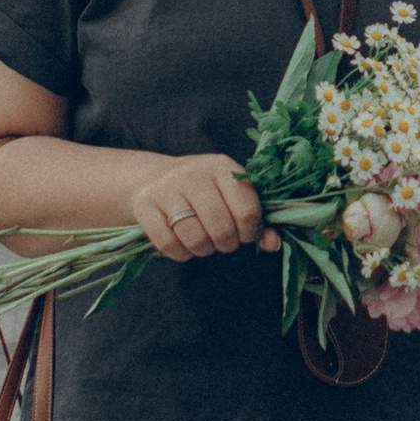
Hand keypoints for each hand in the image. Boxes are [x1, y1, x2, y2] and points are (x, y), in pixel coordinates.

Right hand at [130, 154, 262, 263]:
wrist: (155, 178)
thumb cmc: (204, 190)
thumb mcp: (231, 194)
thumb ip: (256, 218)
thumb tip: (274, 244)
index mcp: (222, 167)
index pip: (247, 211)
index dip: (250, 232)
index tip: (244, 234)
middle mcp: (194, 173)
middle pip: (221, 228)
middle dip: (227, 244)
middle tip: (223, 241)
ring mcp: (167, 188)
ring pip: (195, 239)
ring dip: (203, 250)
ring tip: (204, 242)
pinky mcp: (145, 205)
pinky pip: (168, 244)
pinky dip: (180, 253)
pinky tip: (184, 245)